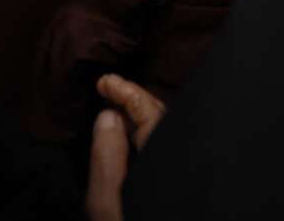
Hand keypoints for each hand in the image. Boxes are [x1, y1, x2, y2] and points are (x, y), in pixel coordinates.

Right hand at [86, 75, 166, 220]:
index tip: (106, 81)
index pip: (150, 113)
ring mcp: (177, 167)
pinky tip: (127, 133)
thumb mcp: (107, 203)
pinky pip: (159, 146)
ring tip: (112, 105)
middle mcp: (176, 158)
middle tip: (107, 87)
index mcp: (161, 157)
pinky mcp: (172, 179)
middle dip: (134, 98)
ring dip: (138, 115)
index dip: (128, 92)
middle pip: (160, 117)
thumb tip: (108, 116)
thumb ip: (106, 160)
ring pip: (161, 131)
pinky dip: (143, 133)